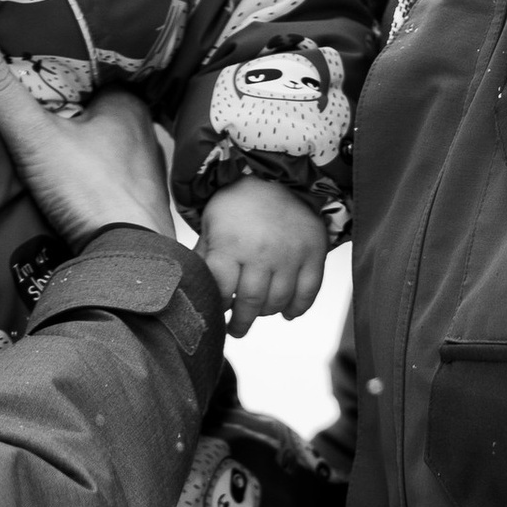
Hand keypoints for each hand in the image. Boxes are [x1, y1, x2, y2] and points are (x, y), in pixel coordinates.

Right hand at [0, 17, 171, 247]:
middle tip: (28, 100)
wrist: (128, 263)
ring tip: (41, 137)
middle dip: (66, 107)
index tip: (28, 61)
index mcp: (127, 104)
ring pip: (103, 145)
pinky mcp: (138, 205)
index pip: (90, 71)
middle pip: (94, 109)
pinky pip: (107, 177)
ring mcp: (144, 172)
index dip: (58, 66)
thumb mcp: (34, 135)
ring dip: (78, 143)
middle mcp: (143, 133)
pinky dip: (87, 174)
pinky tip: (65, 179)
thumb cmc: (90, 192)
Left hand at [195, 177, 329, 336]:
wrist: (277, 177)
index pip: (221, 290)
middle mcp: (261, 250)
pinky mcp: (314, 252)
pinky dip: (297, 308)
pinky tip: (286, 312)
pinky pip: (308, 292)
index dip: (218, 306)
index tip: (216, 312)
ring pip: (279, 301)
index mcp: (229, 243)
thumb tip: (192, 291)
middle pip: (251, 302)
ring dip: (267, 314)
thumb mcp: (211, 226)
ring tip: (258, 313)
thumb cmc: (238, 206)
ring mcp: (290, 253)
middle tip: (235, 329)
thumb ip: (204, 259)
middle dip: (241, 321)